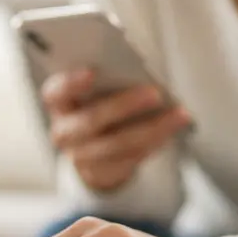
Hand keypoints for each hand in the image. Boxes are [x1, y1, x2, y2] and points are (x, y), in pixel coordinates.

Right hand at [42, 67, 191, 191]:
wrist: (91, 146)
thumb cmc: (97, 101)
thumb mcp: (95, 87)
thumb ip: (107, 75)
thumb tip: (136, 64)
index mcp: (58, 102)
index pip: (56, 92)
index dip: (72, 82)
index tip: (93, 71)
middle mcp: (64, 131)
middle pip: (91, 120)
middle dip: (125, 106)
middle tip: (156, 93)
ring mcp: (80, 156)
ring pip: (117, 145)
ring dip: (153, 129)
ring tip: (180, 114)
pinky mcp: (102, 173)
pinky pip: (131, 159)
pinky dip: (155, 142)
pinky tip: (174, 128)